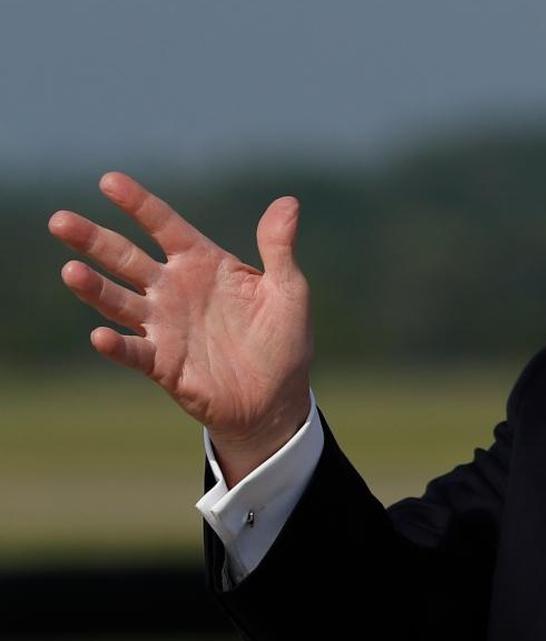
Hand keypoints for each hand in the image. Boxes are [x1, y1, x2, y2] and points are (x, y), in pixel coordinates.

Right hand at [49, 172, 313, 484]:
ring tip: (71, 271)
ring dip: (93, 288)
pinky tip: (101, 336)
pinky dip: (116, 345)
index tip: (109, 181)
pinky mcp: (162, 364)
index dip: (138, 204)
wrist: (277, 398)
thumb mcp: (288, 290)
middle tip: (60, 221)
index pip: (164, 226)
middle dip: (93, 239)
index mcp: (203, 263)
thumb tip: (288, 202)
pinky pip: (133, 352)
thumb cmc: (283, 339)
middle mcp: (174, 290)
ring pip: (118, 301)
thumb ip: (279, 248)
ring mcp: (164, 326)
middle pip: (126, 258)